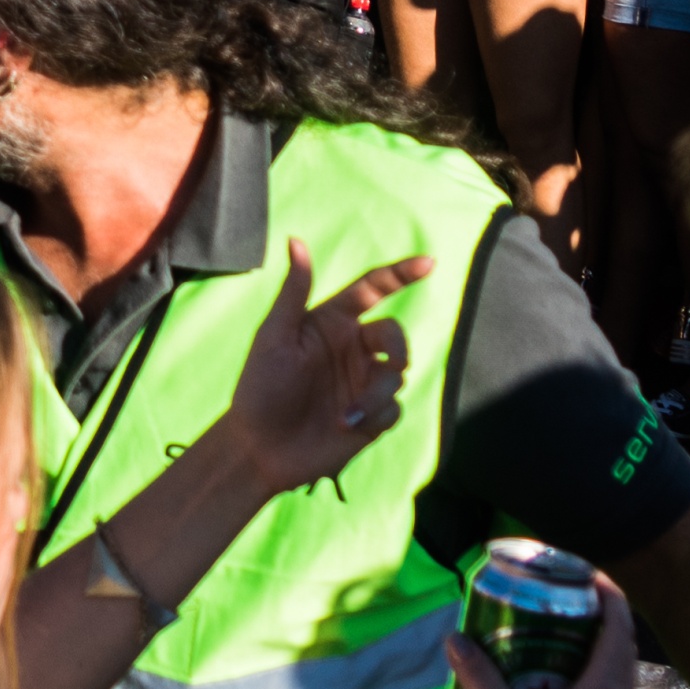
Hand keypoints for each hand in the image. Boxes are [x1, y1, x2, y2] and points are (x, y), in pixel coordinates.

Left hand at [215, 239, 429, 498]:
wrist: (260, 448)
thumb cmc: (260, 387)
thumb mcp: (274, 336)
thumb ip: (293, 291)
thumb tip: (296, 240)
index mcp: (332, 322)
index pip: (373, 288)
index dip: (401, 273)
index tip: (430, 263)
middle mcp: (352, 348)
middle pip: (394, 334)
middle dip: (399, 346)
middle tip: (393, 361)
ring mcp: (362, 382)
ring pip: (397, 374)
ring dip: (377, 393)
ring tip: (345, 414)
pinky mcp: (370, 416)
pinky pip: (394, 408)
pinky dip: (377, 414)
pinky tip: (349, 426)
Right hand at [460, 578, 640, 688]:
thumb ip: (479, 679)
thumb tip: (455, 638)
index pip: (619, 623)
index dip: (605, 589)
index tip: (579, 570)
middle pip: (618, 647)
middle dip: (592, 617)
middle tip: (555, 601)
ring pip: (614, 677)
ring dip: (590, 652)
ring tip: (550, 642)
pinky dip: (587, 683)